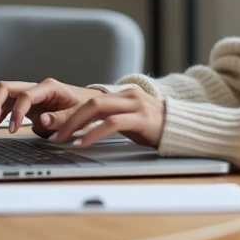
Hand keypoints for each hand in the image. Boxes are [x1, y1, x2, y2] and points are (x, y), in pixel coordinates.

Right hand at [0, 79, 101, 138]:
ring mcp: (28, 94)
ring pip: (1, 97)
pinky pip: (4, 106)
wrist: (89, 104)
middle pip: (5, 89)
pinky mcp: (25, 103)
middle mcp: (35, 87)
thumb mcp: (78, 115)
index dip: (16, 112)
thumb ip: (61, 119)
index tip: (11, 130)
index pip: (25, 95)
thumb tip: (42, 121)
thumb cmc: (85, 107)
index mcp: (49, 87)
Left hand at [38, 86, 164, 147]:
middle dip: (67, 118)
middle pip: (90, 102)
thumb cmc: (156, 129)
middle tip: (52, 135)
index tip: (54, 128)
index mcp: (124, 95)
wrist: (187, 129)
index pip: (91, 101)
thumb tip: (85, 130)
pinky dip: (93, 133)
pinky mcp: (142, 119)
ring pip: (97, 108)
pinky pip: (111, 123)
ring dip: (74, 125)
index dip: (70, 114)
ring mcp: (136, 106)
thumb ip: (111, 120)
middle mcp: (128, 96)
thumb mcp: (132, 121)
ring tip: (61, 140)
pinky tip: (82, 143)